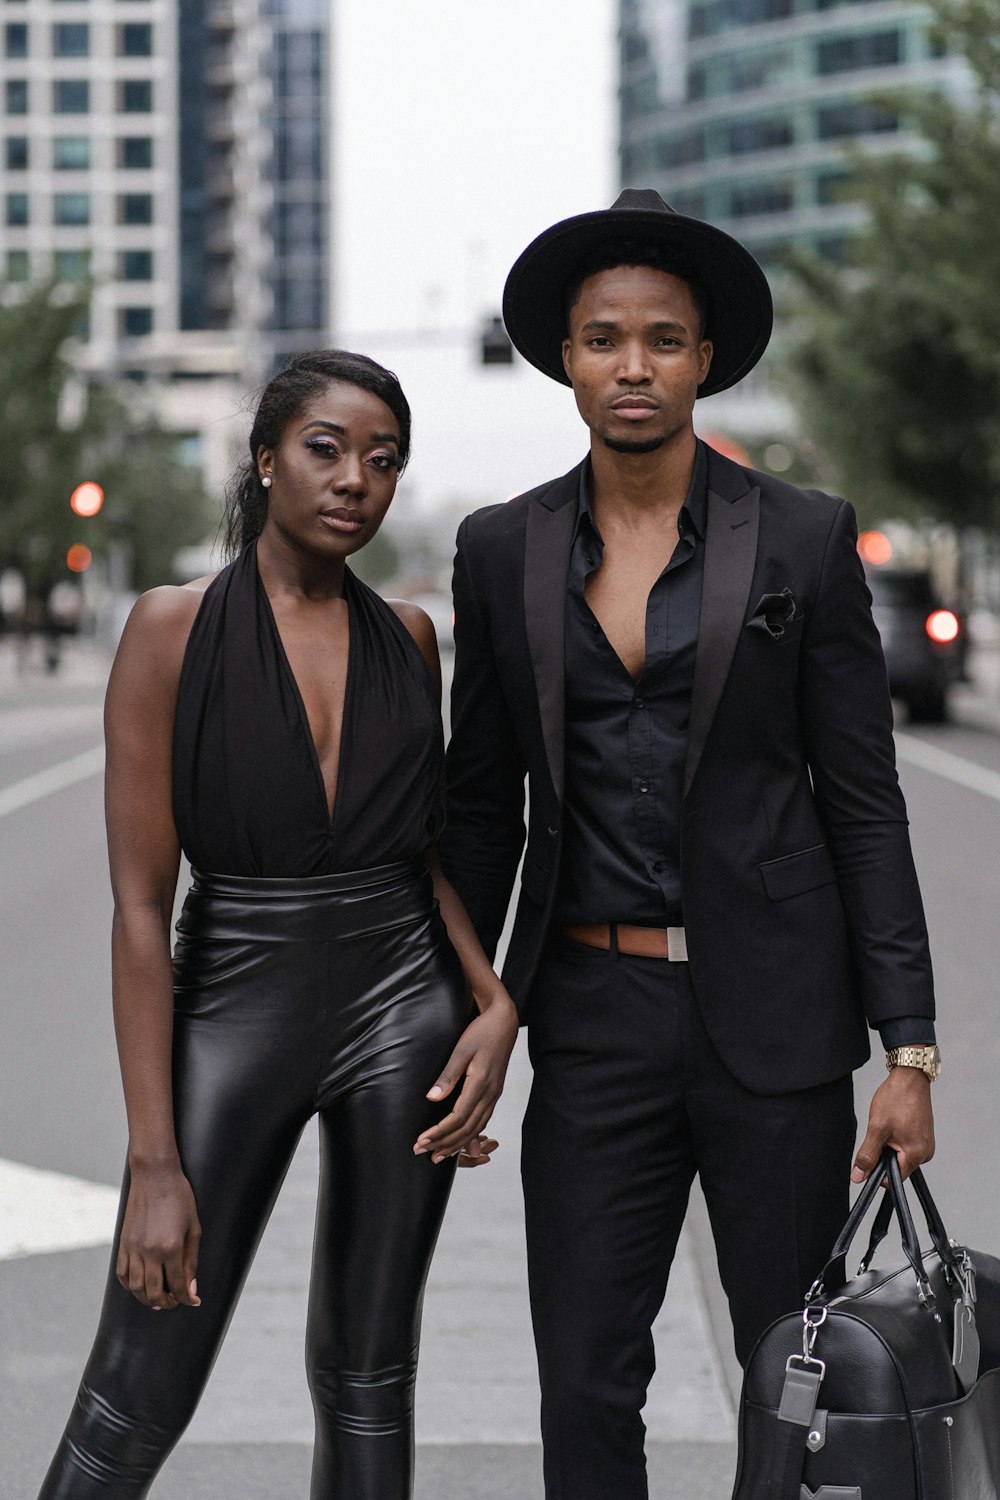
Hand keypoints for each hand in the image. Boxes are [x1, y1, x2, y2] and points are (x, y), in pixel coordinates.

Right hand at [116, 1162, 201, 1309]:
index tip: (193, 1302)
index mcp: (171, 1248)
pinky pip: (122, 1273)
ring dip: (146, 1299)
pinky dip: (129, 1286)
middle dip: (167, 1303)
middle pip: (154, 1292)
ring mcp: (133, 1248)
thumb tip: (191, 1288)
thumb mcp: (194, 1227)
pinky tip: (139, 1287)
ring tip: (157, 1300)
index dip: (186, 1298)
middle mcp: (150, 1252)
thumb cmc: (180, 1197)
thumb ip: (191, 1260)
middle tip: (175, 1302)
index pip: (178, 1285)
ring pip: (136, 1287)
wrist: (155, 1175)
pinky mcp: (123, 1243)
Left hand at [413, 996, 517, 1162]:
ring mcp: (494, 1095)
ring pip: (476, 1128)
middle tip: (424, 1153)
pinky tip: (461, 1142)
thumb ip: (448, 1075)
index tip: (421, 1141)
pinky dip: (470, 1135)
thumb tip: (432, 1098)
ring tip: (439, 1155)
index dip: (438, 1132)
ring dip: (457, 1144)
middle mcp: (490, 1094)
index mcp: (481, 1084)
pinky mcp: (494, 1093)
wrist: (504, 1022)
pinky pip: (482, 1121)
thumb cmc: (482, 1032)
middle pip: (467, 1128)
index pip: (457, 1118)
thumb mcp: (461, 1049)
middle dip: (444, 1144)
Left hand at [851, 1066, 934, 1183]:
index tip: (870, 1155)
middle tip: (881, 1133)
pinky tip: (895, 1124)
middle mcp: (926, 1153)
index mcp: (916, 1155)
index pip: (894, 1179)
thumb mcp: (876, 1128)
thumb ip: (867, 1155)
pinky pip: (906, 1147)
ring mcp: (927, 1145)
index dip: (878, 1171)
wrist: (910, 1078)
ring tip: (889, 1125)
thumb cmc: (896, 1099)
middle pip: (897, 1168)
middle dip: (884, 1155)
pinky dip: (896, 1140)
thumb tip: (858, 1177)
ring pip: (900, 1157)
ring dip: (890, 1146)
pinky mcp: (924, 1138)